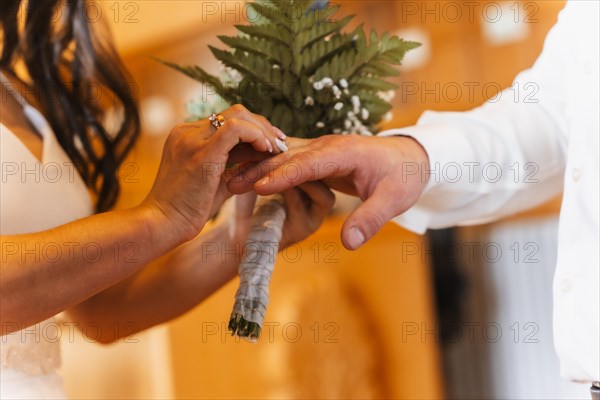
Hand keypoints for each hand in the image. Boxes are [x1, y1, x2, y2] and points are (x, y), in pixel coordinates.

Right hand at [143, 104, 285, 240]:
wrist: (160, 225)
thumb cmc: (185, 211)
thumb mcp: (213, 183)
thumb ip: (231, 169)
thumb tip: (255, 163)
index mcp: (186, 136)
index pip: (226, 120)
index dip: (253, 128)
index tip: (270, 144)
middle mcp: (186, 132)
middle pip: (234, 112)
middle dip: (262, 125)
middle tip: (280, 143)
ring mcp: (192, 139)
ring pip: (238, 115)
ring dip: (262, 130)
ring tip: (276, 149)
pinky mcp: (201, 152)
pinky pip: (236, 130)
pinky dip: (256, 136)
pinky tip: (266, 151)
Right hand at [227, 134, 429, 249]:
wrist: (410, 156)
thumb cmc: (403, 177)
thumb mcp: (394, 201)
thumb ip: (370, 220)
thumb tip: (348, 243)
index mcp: (345, 153)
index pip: (309, 163)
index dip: (283, 176)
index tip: (259, 188)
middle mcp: (328, 146)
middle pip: (288, 155)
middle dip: (260, 169)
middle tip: (231, 183)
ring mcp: (320, 148)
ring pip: (283, 153)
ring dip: (257, 164)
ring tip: (230, 178)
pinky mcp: (317, 154)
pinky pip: (287, 158)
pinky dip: (267, 164)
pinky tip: (247, 172)